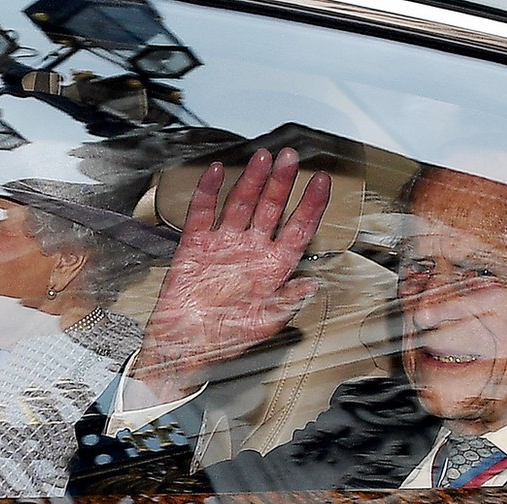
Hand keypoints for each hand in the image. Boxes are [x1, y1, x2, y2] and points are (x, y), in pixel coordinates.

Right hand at [133, 147, 330, 400]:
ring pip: (241, 204)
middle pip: (271, 208)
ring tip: (262, 157)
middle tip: (291, 158)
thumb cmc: (225, 338)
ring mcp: (224, 245)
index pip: (298, 230)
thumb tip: (311, 285)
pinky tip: (216, 172)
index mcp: (272, 269)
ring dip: (251, 180)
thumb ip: (288, 302)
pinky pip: (203, 213)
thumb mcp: (265, 325)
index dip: (311, 205)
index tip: (322, 182)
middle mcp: (251, 252)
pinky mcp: (196, 245)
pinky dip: (208, 192)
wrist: (184, 344)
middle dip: (282, 182)